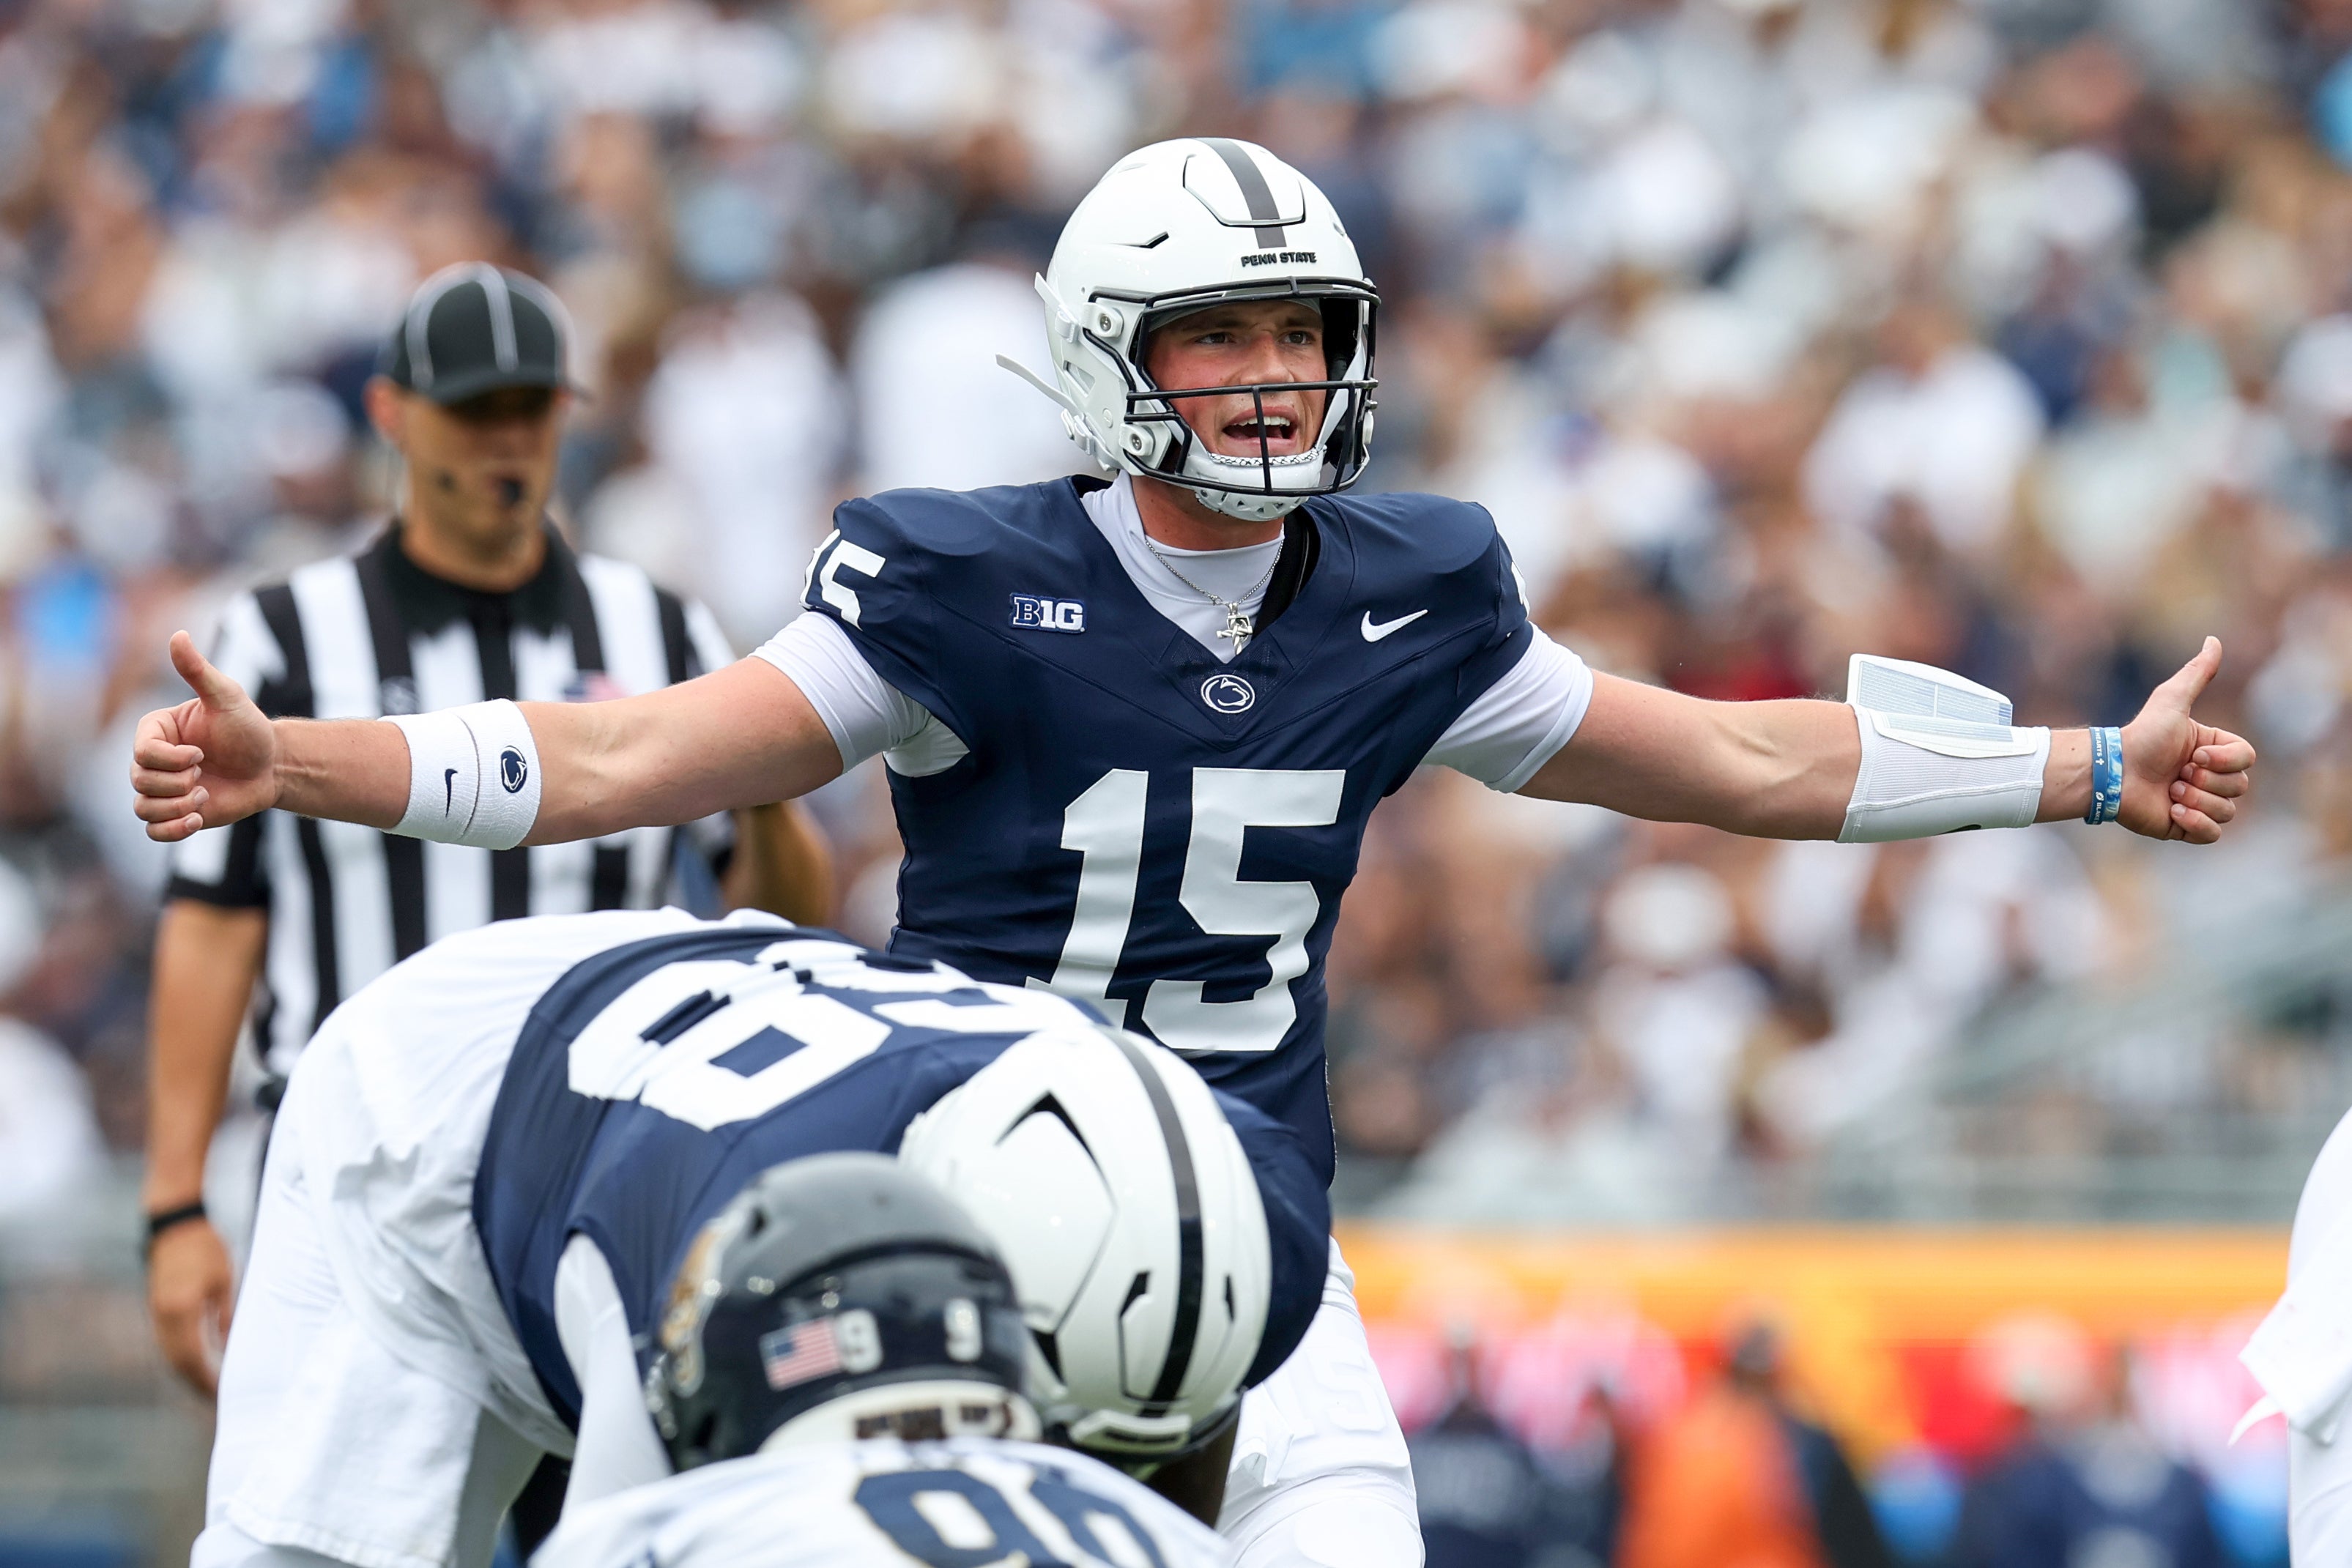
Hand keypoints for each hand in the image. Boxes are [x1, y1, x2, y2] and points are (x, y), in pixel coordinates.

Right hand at [131, 632, 278, 841]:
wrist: (272, 766)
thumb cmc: (249, 728)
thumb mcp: (227, 697)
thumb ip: (198, 670)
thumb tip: (178, 634)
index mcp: (155, 732)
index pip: (141, 753)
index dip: (171, 759)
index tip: (202, 754)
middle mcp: (152, 760)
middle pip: (140, 782)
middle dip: (177, 782)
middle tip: (206, 773)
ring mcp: (162, 788)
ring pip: (144, 808)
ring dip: (177, 807)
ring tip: (205, 795)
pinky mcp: (174, 813)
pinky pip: (153, 832)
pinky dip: (172, 830)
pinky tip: (198, 818)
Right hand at [147, 1216, 232, 1396]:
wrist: (174, 1225)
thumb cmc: (205, 1247)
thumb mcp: (224, 1280)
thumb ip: (224, 1315)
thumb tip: (227, 1346)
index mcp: (181, 1310)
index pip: (192, 1357)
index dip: (205, 1378)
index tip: (220, 1392)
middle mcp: (163, 1316)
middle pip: (176, 1361)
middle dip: (195, 1381)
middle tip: (215, 1397)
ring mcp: (156, 1313)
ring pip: (168, 1354)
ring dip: (186, 1372)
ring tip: (207, 1385)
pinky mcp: (156, 1307)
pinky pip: (166, 1341)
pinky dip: (180, 1356)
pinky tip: (195, 1362)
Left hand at [2120, 636, 2256, 843]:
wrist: (2112, 773)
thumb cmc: (2141, 736)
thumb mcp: (2172, 701)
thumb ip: (2197, 673)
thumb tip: (2213, 640)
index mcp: (2212, 751)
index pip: (2246, 759)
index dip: (2225, 760)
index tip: (2195, 754)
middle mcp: (2208, 777)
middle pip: (2239, 787)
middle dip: (2208, 781)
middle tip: (2177, 774)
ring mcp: (2198, 803)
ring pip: (2227, 811)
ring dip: (2198, 801)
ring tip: (2170, 791)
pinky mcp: (2184, 828)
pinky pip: (2213, 834)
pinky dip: (2196, 824)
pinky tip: (2172, 811)